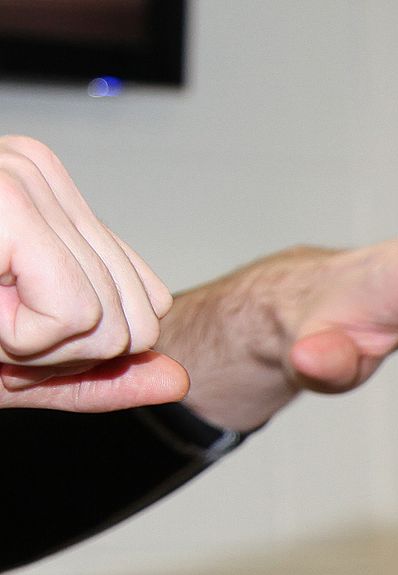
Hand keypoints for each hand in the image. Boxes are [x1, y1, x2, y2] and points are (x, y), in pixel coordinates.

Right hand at [0, 134, 182, 411]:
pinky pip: (77, 315)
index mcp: (50, 196)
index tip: (3, 322)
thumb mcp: (17, 363)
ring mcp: (24, 175)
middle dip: (61, 353)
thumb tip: (182, 379)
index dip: (81, 346)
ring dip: (33, 347)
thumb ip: (98, 375)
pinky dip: (21, 339)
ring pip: (112, 323)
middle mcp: (41, 172)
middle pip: (137, 319)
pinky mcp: (7, 196)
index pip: (144, 304)